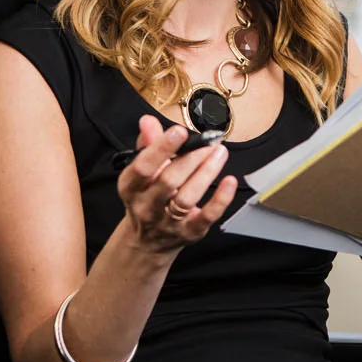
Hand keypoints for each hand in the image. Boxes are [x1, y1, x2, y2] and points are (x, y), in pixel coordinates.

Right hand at [118, 116, 236, 254]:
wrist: (149, 240)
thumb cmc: (147, 198)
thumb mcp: (142, 173)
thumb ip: (147, 145)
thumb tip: (148, 121)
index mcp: (131, 187)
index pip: (143, 167)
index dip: (161, 148)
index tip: (179, 131)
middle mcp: (147, 206)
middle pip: (169, 181)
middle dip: (191, 158)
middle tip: (209, 141)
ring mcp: (168, 222)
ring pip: (188, 198)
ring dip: (207, 173)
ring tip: (220, 153)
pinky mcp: (190, 231)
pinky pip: (207, 216)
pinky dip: (221, 199)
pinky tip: (230, 182)